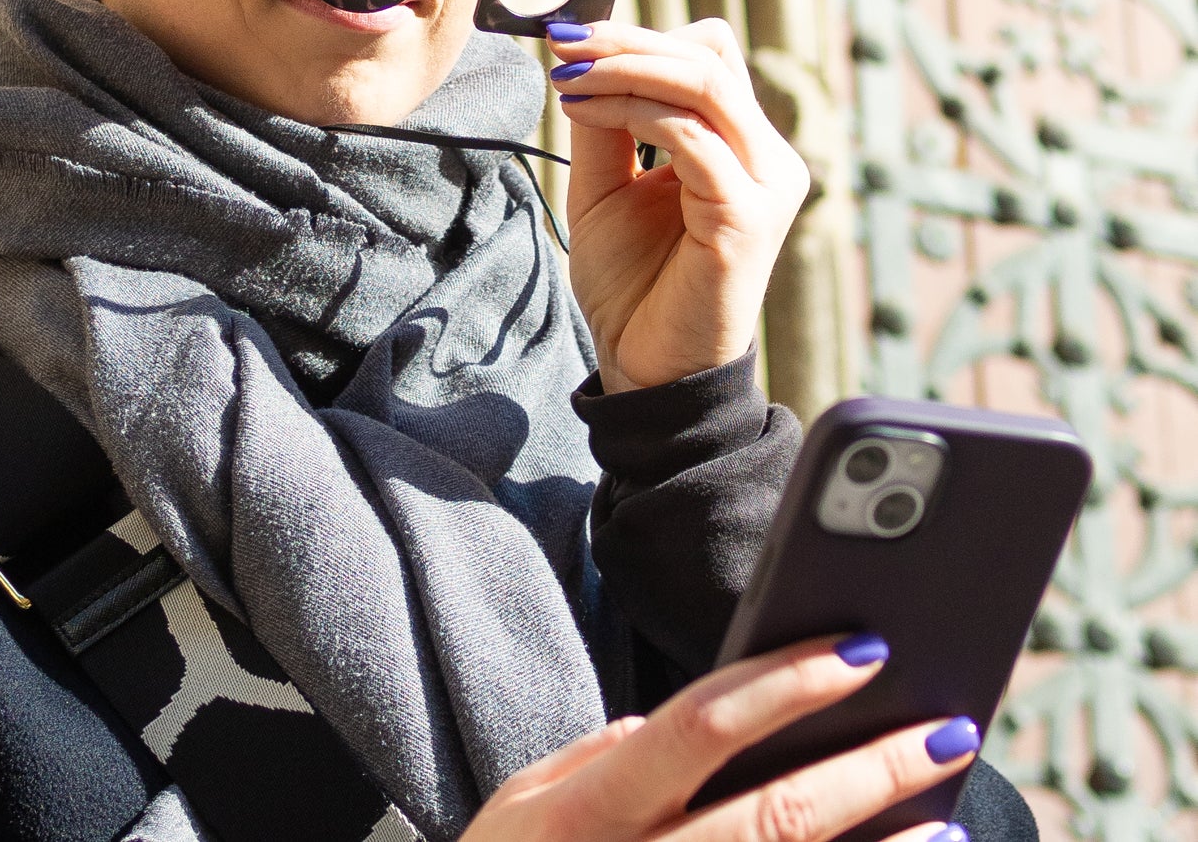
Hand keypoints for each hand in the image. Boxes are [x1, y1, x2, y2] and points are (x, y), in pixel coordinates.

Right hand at [459, 635, 976, 841]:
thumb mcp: (518, 808)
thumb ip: (588, 760)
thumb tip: (658, 727)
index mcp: (589, 809)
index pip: (700, 724)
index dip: (783, 683)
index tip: (858, 651)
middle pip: (774, 813)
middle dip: (868, 767)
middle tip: (944, 726)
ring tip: (950, 815)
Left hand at [549, 20, 810, 390]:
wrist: (645, 366)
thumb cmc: (634, 283)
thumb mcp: (607, 186)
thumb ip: (607, 125)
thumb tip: (583, 59)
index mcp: (740, 145)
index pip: (707, 55)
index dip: (642, 35)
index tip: (571, 37)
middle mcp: (766, 158)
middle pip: (708, 57)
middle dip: (627, 41)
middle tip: (563, 43)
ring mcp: (764, 186)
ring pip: (704, 85)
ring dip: (626, 69)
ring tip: (568, 76)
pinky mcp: (747, 218)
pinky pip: (692, 140)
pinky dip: (634, 113)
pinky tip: (586, 113)